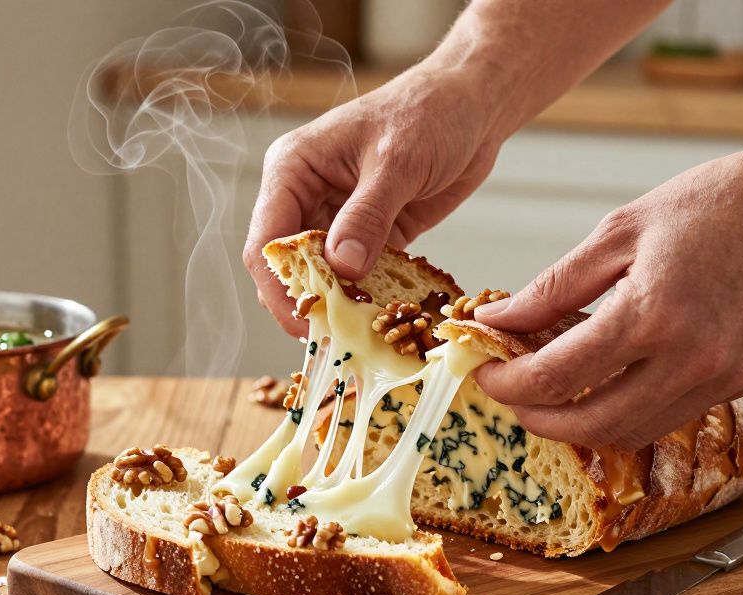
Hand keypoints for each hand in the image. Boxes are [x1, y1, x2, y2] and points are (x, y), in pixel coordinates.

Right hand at [243, 61, 509, 335]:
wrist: (473, 106)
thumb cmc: (431, 113)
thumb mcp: (397, 163)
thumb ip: (367, 216)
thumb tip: (341, 268)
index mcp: (294, 169)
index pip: (268, 240)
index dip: (281, 287)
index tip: (306, 323)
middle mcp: (307, 196)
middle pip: (289, 267)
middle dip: (307, 303)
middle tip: (334, 339)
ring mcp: (338, 218)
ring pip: (322, 278)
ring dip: (338, 306)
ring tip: (360, 338)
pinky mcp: (370, 235)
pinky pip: (359, 277)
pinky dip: (368, 299)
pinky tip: (384, 321)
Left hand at [472, 145, 742, 449]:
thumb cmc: (713, 204)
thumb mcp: (619, 231)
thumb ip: (554, 285)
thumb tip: (498, 318)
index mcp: (651, 313)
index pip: (557, 375)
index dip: (508, 383)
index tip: (484, 373)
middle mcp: (689, 358)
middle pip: (591, 424)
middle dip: (537, 419)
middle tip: (509, 396)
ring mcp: (719, 377)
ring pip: (630, 433)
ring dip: (579, 425)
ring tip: (547, 395)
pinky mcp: (740, 382)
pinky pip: (666, 418)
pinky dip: (623, 413)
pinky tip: (599, 385)